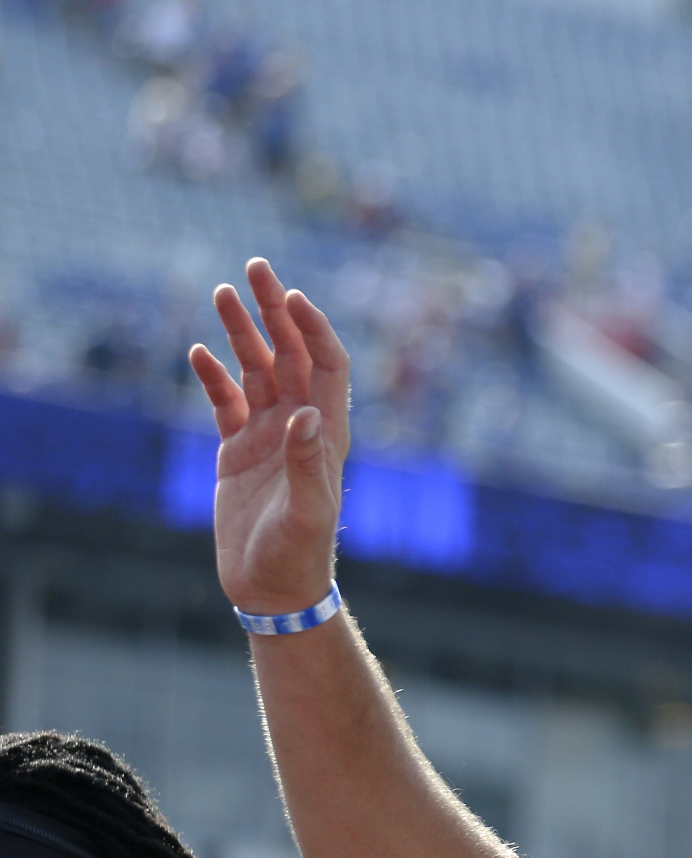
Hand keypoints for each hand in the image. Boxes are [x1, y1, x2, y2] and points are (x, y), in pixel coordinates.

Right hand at [189, 258, 351, 615]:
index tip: (291, 297)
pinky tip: (199, 351)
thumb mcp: (307, 511)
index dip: (314, 328)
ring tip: (221, 292)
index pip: (327, 364)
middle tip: (255, 267)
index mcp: (328, 432)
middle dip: (275, 311)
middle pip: (290, 354)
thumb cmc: (298, 554)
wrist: (273, 589)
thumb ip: (308, 462)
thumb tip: (308, 414)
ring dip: (241, 332)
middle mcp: (301, 426)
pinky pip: (226, 402)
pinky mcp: (237, 452)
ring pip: (255, 370)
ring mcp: (268, 436)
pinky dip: (214, 377)